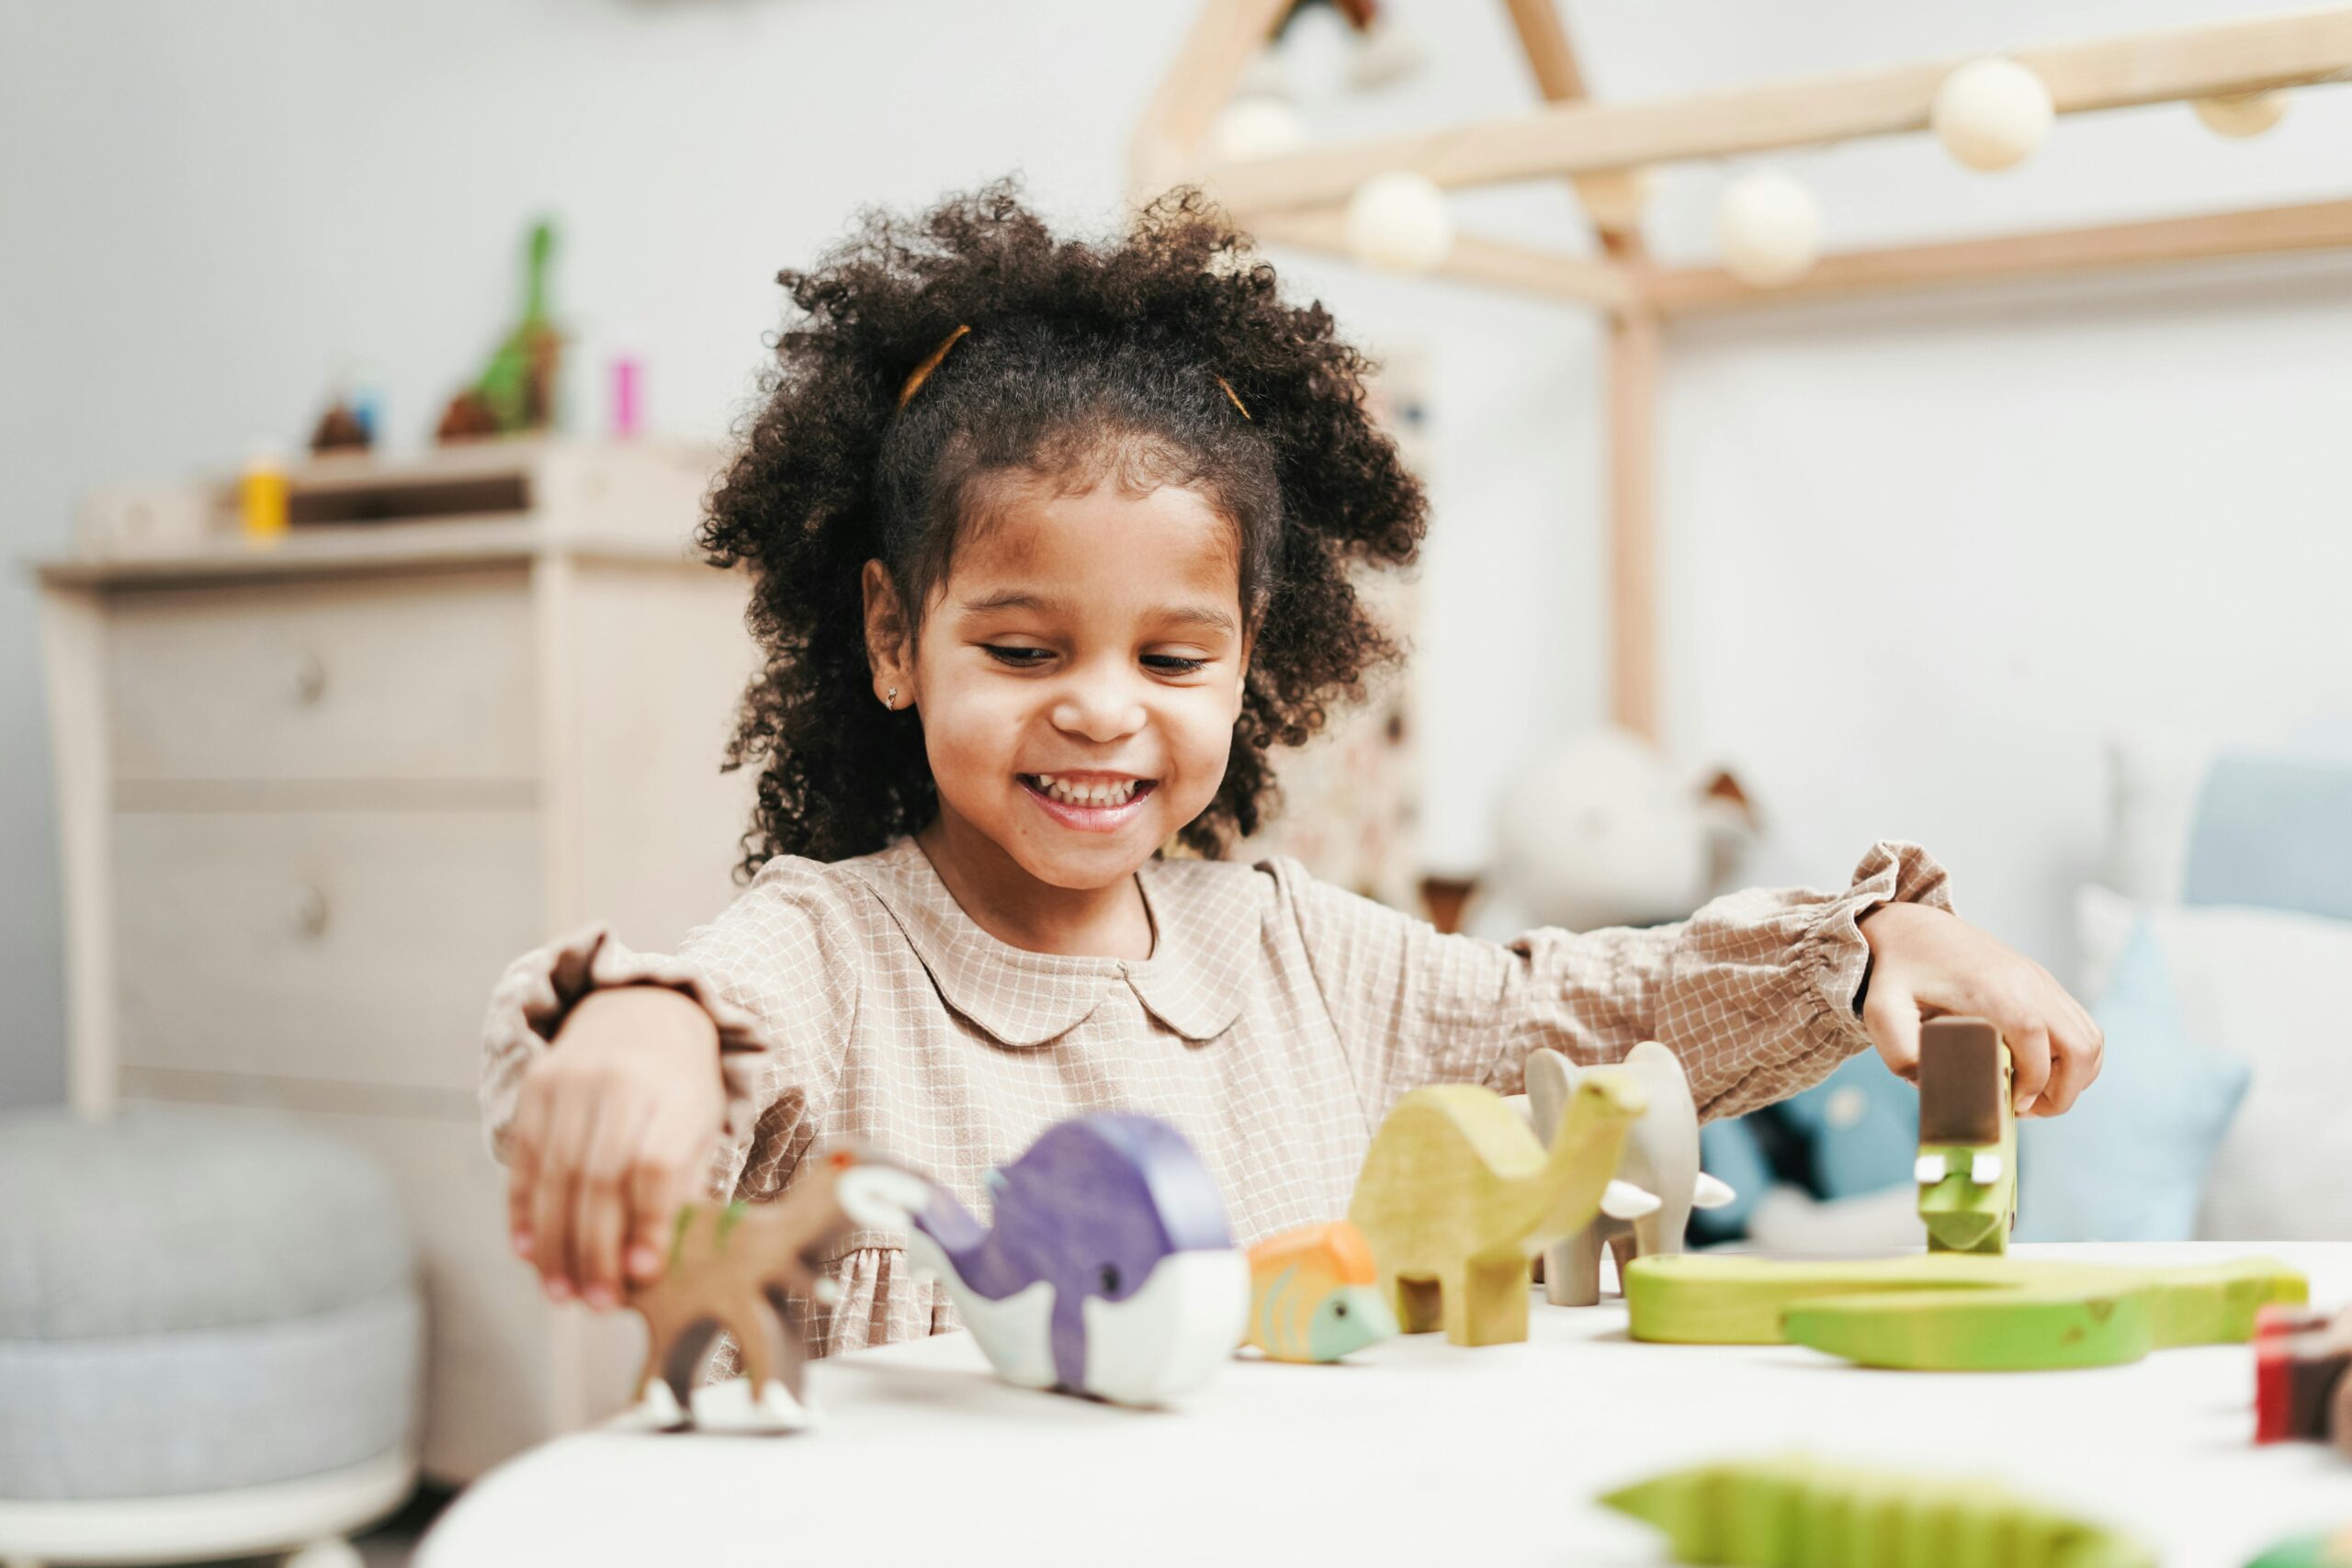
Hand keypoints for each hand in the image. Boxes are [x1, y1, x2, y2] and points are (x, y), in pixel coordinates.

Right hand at [503, 986, 727, 1308]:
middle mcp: (621, 1082)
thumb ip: (683, 1185)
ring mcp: (571, 1081)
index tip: (641, 1274)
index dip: (646, 1224)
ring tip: (562, 1292)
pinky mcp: (536, 1086)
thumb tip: (654, 1264)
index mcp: (676, 1092)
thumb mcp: (702, 1124)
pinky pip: (524, 1159)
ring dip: (555, 1243)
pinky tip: (529, 1252)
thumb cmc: (681, 1085)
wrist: (641, 1009)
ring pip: (555, 1175)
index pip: (655, 1165)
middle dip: (594, 1250)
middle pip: (599, 1178)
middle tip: (596, 1302)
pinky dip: (522, 1211)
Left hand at [1857, 902, 2103, 1116]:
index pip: (2036, 1038)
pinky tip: (2040, 1072)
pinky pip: (2081, 1026)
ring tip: (2033, 1095)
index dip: (2034, 1081)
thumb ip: (1899, 1050)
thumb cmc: (1897, 973)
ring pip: (2089, 1038)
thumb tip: (1932, 1086)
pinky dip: (2073, 1057)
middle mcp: (2026, 982)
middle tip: (2026, 1109)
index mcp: (1991, 990)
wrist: (1912, 928)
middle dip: (2062, 1091)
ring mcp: (2040, 981)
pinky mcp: (2043, 983)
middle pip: (2080, 1043)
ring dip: (2073, 1076)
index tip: (2013, 1105)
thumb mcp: (1882, 1010)